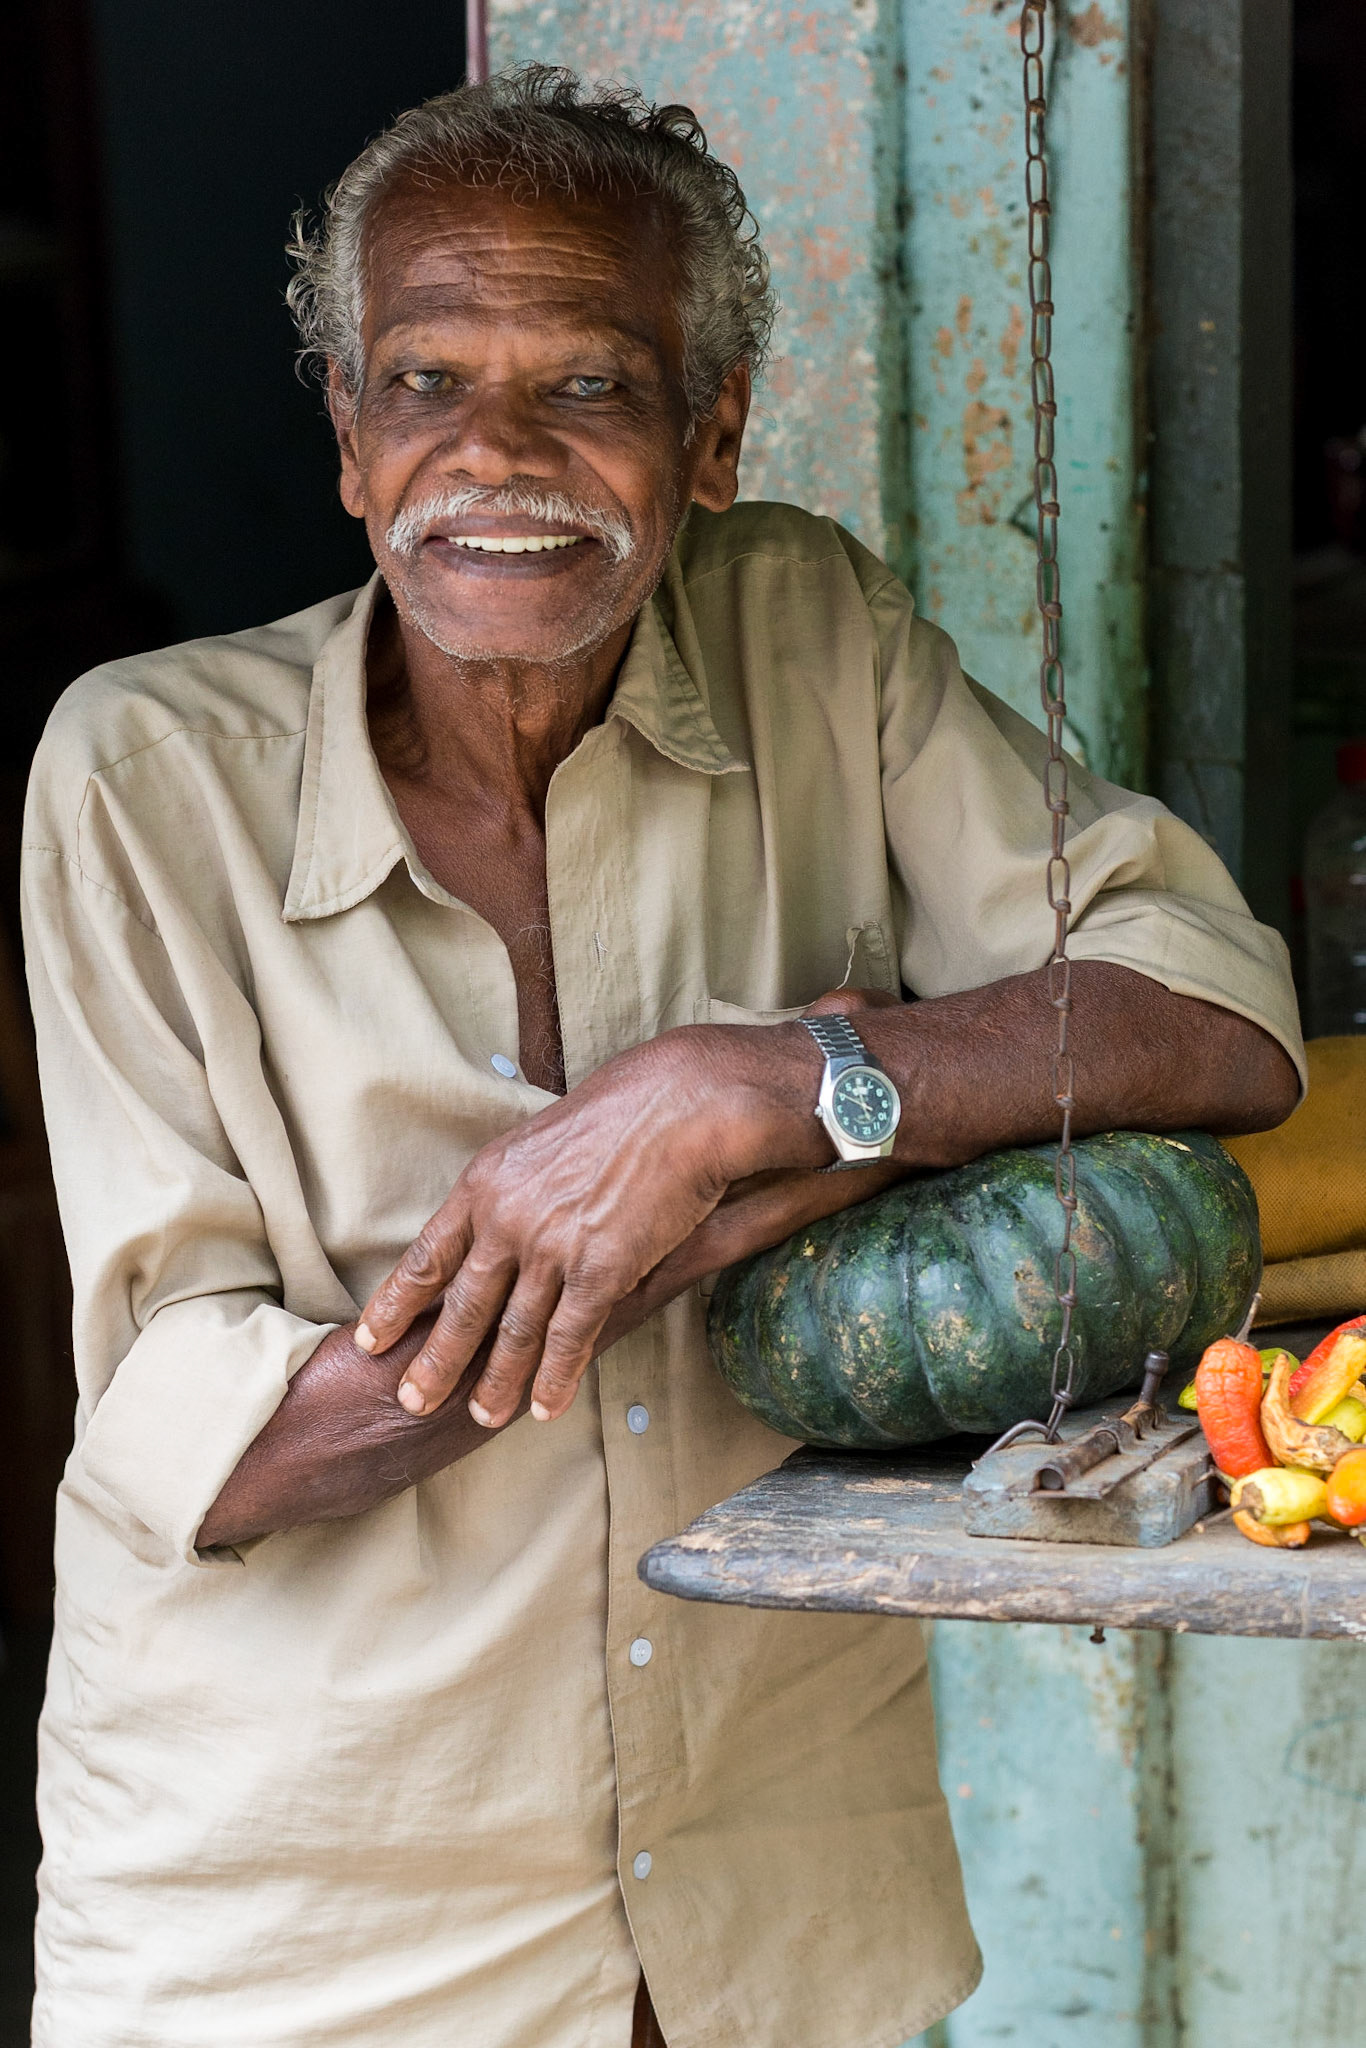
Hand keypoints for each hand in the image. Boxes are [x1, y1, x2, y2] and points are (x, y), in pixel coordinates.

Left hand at [356, 987, 900, 1429]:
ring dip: (496, 1382)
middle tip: (411, 1400)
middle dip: (433, 1361)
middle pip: (460, 1306)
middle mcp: (507, 1219)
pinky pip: (570, 1338)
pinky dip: (555, 1379)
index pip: (428, 1255)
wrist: (681, 1102)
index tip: (370, 1338)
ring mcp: (551, 1247)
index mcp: (486, 1183)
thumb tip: (500, 1214)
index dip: (397, 1303)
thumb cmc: (621, 1110)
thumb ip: (515, 1186)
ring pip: (512, 1332)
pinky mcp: (602, 1270)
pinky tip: (545, 1409)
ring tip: (481, 1417)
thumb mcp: (542, 1140)